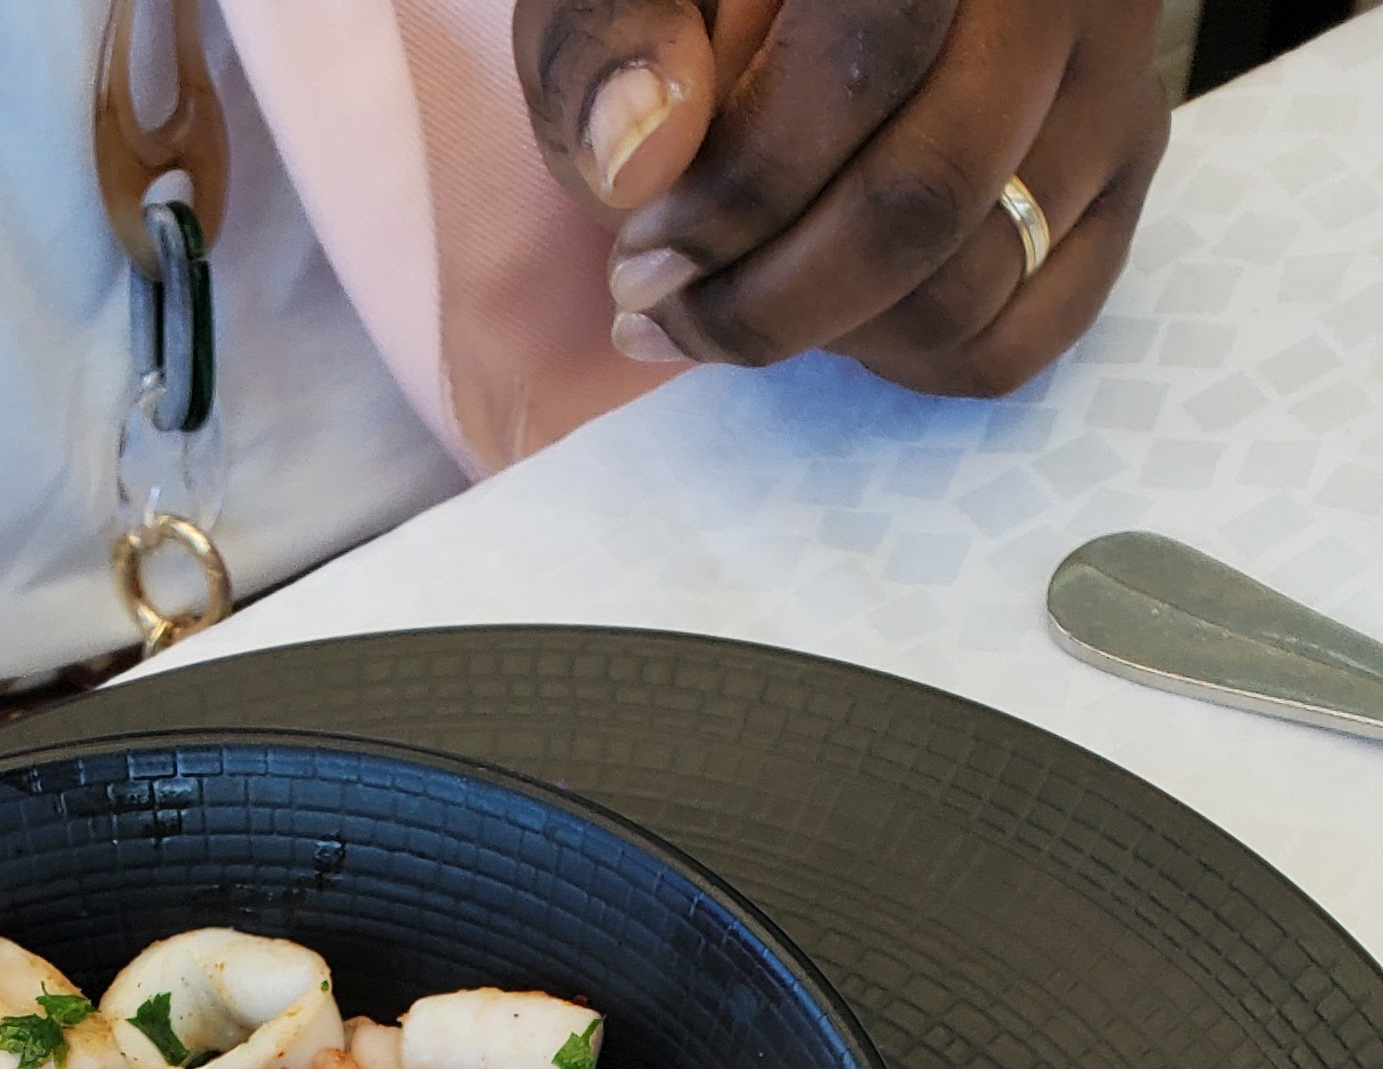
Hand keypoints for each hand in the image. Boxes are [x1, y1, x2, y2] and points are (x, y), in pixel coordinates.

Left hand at [516, 0, 1169, 398]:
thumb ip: (608, 35)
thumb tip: (640, 160)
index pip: (859, 73)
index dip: (736, 197)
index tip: (638, 259)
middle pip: (925, 201)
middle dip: (768, 298)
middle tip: (663, 309)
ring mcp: (1115, 69)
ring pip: (979, 281)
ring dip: (833, 337)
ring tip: (737, 303)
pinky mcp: (1131, 152)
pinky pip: (1036, 325)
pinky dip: (918, 361)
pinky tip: (836, 325)